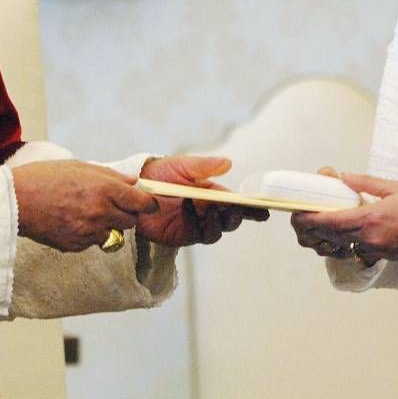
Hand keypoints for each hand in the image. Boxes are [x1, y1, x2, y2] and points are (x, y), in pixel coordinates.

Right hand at [12, 160, 157, 251]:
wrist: (16, 201)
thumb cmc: (43, 177)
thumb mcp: (78, 166)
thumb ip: (108, 175)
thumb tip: (131, 180)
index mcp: (104, 189)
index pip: (141, 203)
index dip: (147, 204)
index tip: (147, 204)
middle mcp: (101, 212)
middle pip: (130, 222)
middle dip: (125, 214)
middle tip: (112, 206)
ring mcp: (89, 232)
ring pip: (112, 234)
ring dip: (106, 226)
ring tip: (86, 213)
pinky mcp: (76, 246)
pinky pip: (92, 243)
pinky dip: (87, 235)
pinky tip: (71, 222)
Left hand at [137, 155, 268, 246]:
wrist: (132, 188)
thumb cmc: (158, 172)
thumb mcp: (182, 165)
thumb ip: (204, 166)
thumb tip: (228, 163)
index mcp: (212, 192)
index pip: (237, 201)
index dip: (252, 206)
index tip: (264, 208)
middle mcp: (207, 210)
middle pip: (231, 219)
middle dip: (239, 215)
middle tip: (237, 208)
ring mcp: (196, 224)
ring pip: (218, 230)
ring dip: (218, 220)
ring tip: (209, 207)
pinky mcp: (183, 235)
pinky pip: (198, 234)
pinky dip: (198, 223)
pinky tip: (189, 208)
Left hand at [291, 169, 397, 264]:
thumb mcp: (395, 187)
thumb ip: (366, 183)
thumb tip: (343, 177)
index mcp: (372, 219)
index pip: (332, 222)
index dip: (311, 219)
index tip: (297, 214)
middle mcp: (371, 238)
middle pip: (332, 236)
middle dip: (314, 228)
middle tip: (302, 216)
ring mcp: (377, 250)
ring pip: (343, 246)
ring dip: (329, 236)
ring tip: (319, 223)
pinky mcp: (384, 256)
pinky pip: (357, 250)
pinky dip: (346, 242)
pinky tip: (344, 232)